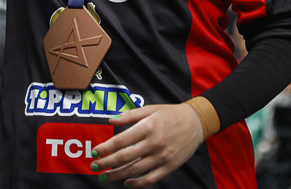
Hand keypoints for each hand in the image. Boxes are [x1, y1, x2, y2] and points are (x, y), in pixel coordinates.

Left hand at [89, 103, 204, 186]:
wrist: (196, 123)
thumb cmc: (170, 114)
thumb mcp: (150, 109)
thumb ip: (130, 115)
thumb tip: (111, 120)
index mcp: (147, 127)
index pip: (121, 141)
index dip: (105, 148)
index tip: (94, 152)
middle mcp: (153, 144)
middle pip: (124, 157)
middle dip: (106, 163)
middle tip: (94, 166)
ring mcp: (161, 157)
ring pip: (135, 170)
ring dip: (117, 175)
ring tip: (105, 177)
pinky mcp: (169, 167)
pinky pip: (150, 179)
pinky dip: (137, 184)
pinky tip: (126, 183)